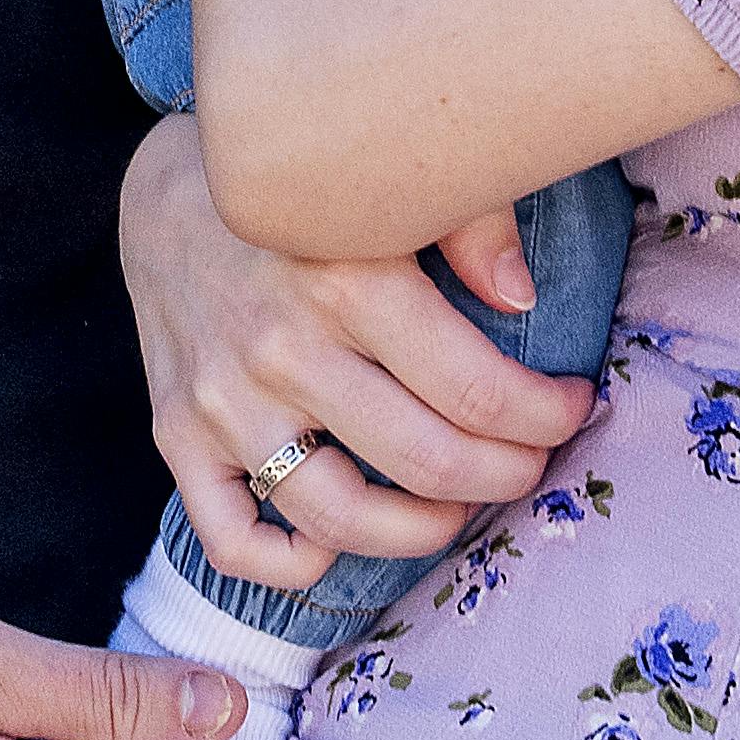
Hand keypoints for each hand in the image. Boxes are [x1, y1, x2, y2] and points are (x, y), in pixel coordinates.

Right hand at [120, 115, 587, 585]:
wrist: (166, 185)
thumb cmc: (302, 187)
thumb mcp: (388, 176)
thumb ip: (469, 222)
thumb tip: (523, 296)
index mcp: (348, 278)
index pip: (478, 390)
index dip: (548, 416)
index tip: (573, 407)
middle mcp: (282, 348)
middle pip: (428, 463)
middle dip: (507, 475)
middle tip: (530, 460)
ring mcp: (223, 400)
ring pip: (340, 517)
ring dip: (424, 530)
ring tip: (458, 505)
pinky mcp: (176, 434)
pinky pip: (232, 539)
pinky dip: (294, 563)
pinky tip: (338, 538)